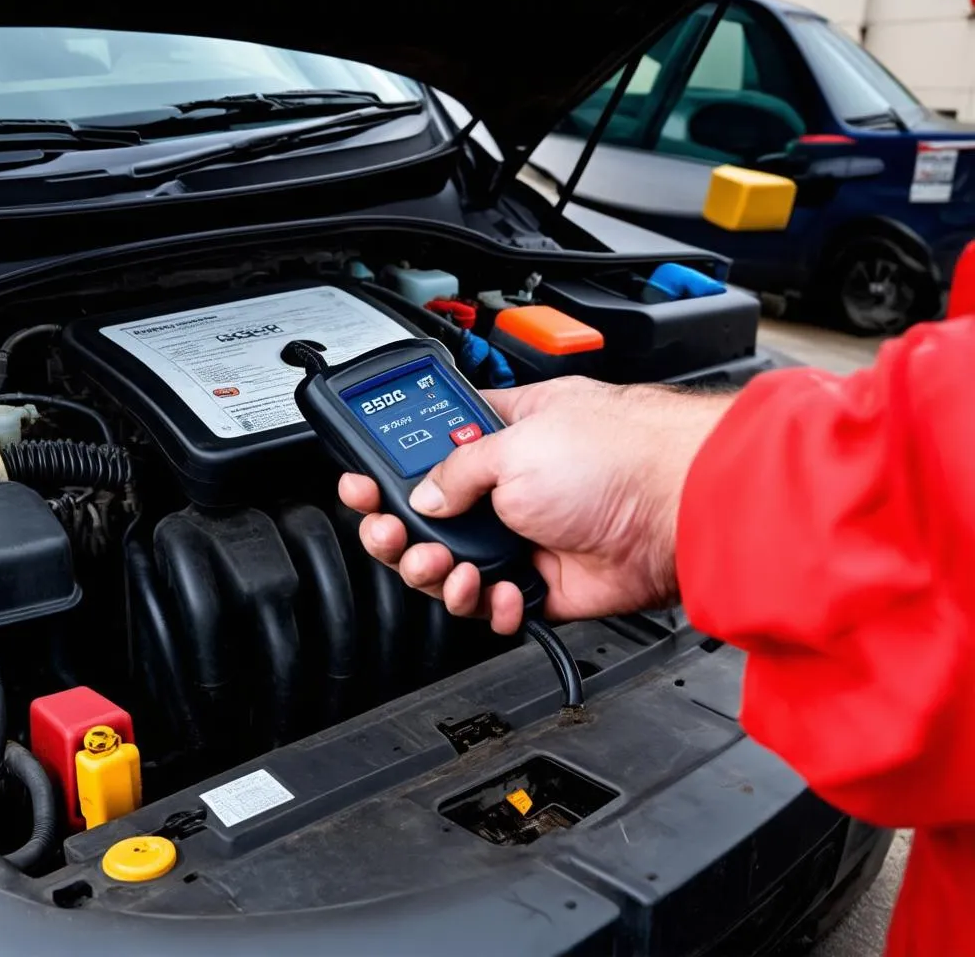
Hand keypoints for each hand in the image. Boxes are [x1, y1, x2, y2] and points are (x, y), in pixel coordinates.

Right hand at [339, 376, 733, 633]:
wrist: (678, 512)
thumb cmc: (617, 455)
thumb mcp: (515, 444)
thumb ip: (457, 469)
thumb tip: (425, 493)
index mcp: (503, 435)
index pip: (431, 449)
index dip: (393, 468)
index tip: (364, 482)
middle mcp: (514, 485)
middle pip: (434, 516)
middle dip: (402, 529)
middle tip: (389, 533)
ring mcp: (529, 536)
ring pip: (456, 566)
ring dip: (437, 573)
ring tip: (440, 569)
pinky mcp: (548, 583)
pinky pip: (498, 605)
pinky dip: (490, 606)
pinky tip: (497, 592)